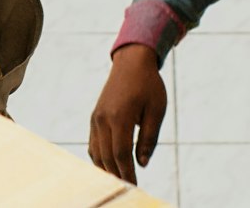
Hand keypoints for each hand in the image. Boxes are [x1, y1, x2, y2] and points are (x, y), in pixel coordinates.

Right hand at [88, 44, 167, 182]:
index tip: (134, 186)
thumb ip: (149, 138)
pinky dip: (100, 157)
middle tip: (128, 187)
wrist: (131, 62)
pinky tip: (110, 165)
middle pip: (106, 155)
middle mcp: (103, 118)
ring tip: (119, 180)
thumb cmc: (148, 85)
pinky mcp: (95, 117)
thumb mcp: (156, 111)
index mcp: (120, 116)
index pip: (121, 153)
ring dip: (106, 168)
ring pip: (96, 151)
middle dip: (117, 174)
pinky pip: (94, 143)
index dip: (127, 172)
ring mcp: (96, 117)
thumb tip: (142, 163)